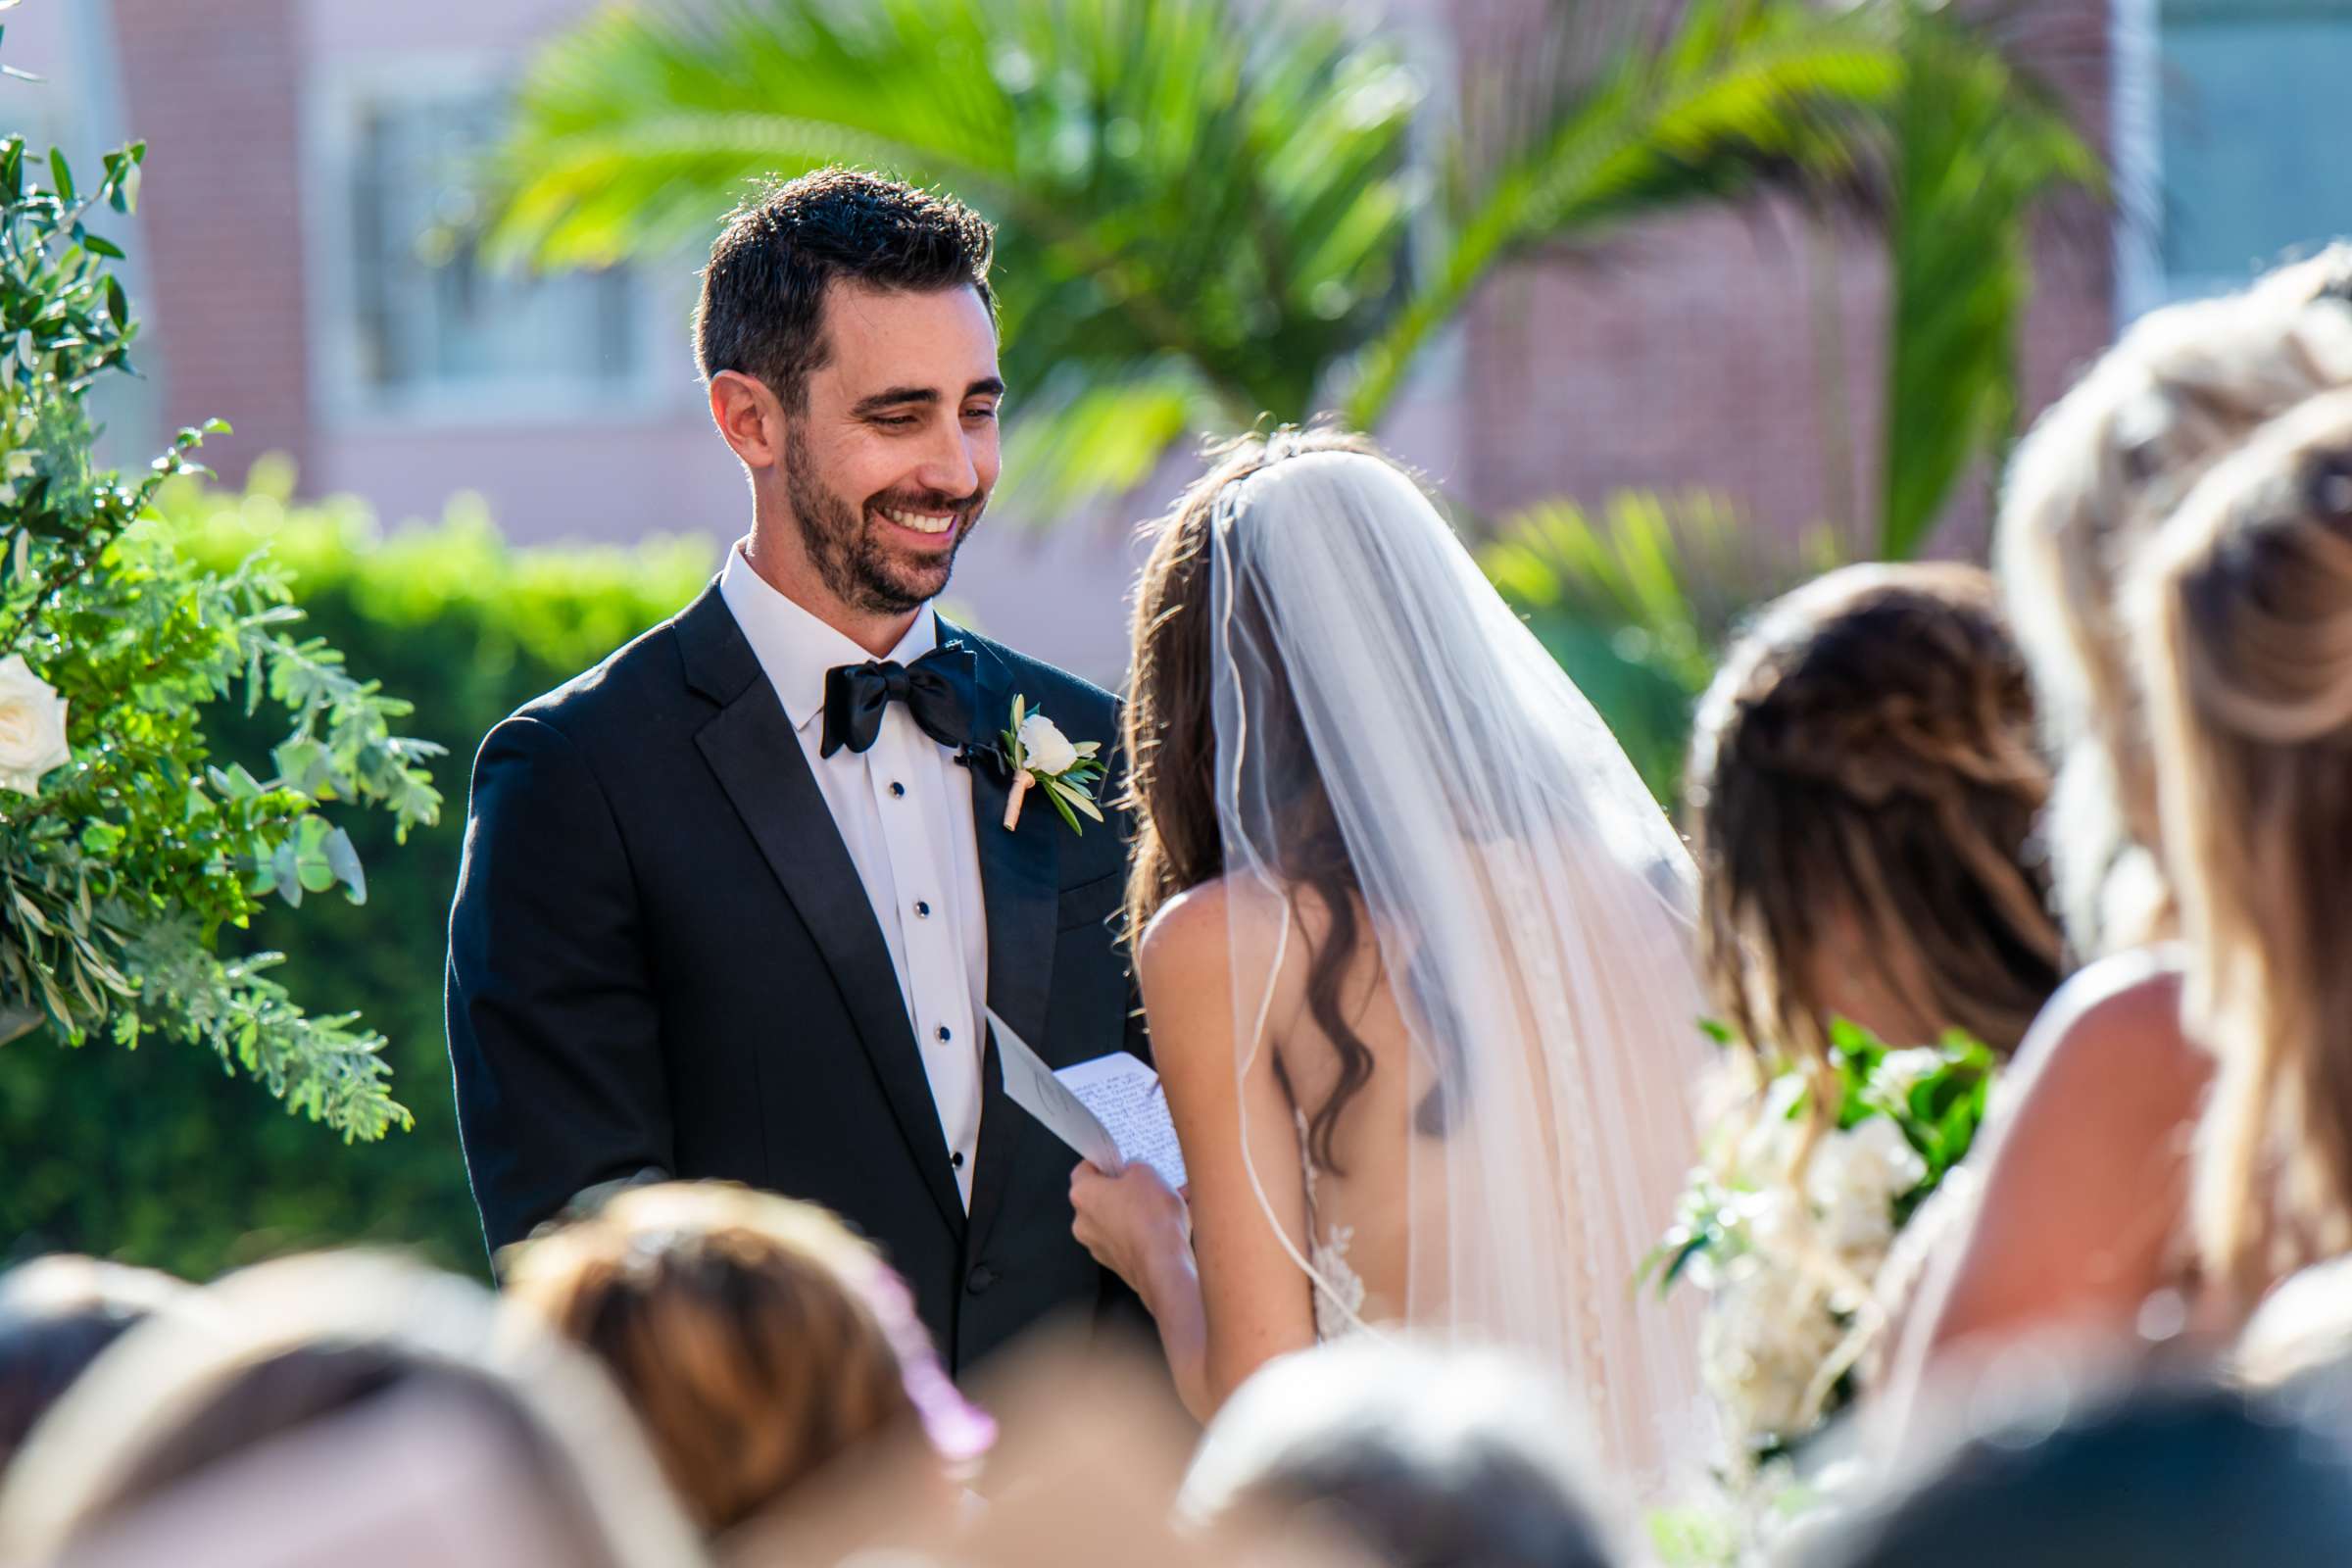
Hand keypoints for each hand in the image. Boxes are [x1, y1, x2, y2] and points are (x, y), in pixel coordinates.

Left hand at [1069, 1160, 1189, 1293]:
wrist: (1164, 1266)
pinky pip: (1133, 1237)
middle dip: (1127, 1188)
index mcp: (1083, 1195)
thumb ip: (1134, 1166)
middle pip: (1103, 1196)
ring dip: (1142, 1209)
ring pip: (1121, 1218)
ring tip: (1172, 1200)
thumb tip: (1133, 1171)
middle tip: (1149, 1182)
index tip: (1120, 1161)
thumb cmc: (1151, 1219)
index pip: (1084, 1170)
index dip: (1104, 1162)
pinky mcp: (1118, 1263)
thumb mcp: (1146, 1173)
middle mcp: (1084, 1223)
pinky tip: (1175, 1221)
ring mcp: (1099, 1246)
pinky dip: (1149, 1228)